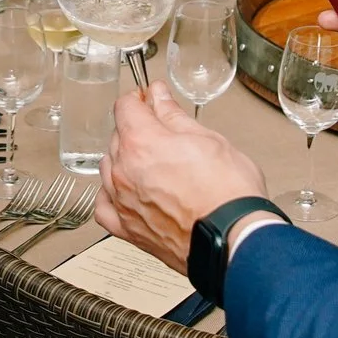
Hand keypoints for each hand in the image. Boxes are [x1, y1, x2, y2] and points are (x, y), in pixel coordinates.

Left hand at [98, 83, 266, 275]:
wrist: (233, 240)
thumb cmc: (228, 194)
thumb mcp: (208, 139)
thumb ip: (174, 116)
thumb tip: (160, 97)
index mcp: (142, 142)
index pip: (125, 107)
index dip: (139, 99)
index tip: (149, 101)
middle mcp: (125, 172)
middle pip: (117, 137)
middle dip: (137, 129)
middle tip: (161, 132)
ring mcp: (122, 202)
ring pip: (108, 168)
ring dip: (124, 159)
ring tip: (151, 163)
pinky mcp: (127, 229)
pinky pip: (104, 206)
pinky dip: (111, 195)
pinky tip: (126, 191)